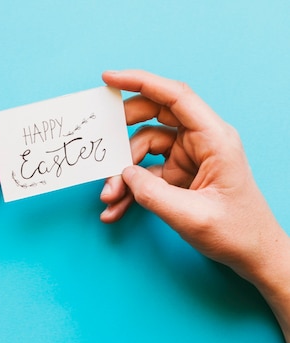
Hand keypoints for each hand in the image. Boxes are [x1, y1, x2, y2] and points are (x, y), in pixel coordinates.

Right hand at [99, 70, 289, 292]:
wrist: (252, 254)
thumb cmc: (236, 232)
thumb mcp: (192, 215)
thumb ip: (152, 194)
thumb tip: (123, 175)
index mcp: (214, 139)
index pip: (175, 97)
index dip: (141, 82)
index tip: (109, 78)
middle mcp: (200, 141)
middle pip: (153, 118)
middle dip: (123, 133)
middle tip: (102, 147)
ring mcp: (187, 157)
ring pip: (143, 149)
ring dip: (122, 173)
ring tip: (110, 198)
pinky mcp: (177, 175)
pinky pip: (144, 173)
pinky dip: (129, 189)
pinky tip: (116, 207)